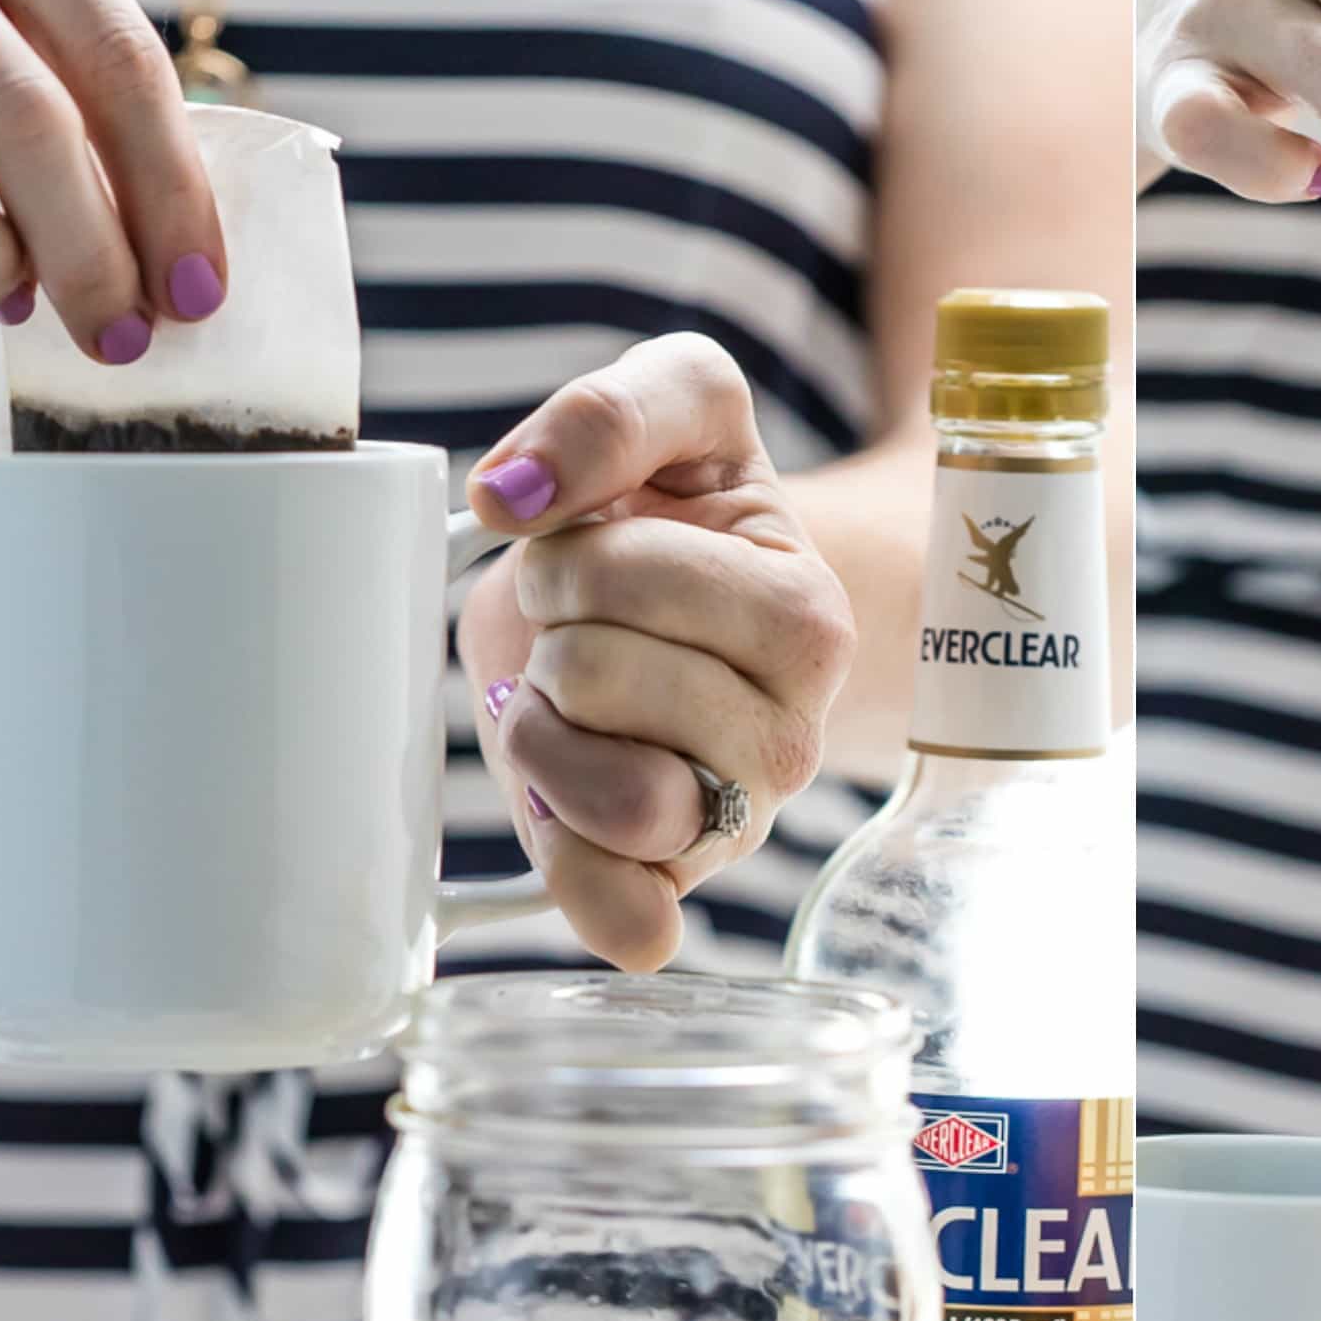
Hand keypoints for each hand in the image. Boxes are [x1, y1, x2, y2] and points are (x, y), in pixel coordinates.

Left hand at [457, 335, 855, 971]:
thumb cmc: (685, 510)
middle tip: (582, 628)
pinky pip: (623, 916)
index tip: (595, 550)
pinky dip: (573, 871)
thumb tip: (512, 493)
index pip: (633, 578)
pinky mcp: (681, 891)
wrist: (690, 601)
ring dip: (544, 735)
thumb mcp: (681, 405)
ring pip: (614, 803)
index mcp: (808, 619)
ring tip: (568, 703)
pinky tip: (562, 806)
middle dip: (553, 634)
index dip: (573, 551)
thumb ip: (609, 412)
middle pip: (598, 679)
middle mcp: (792, 738)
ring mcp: (740, 824)